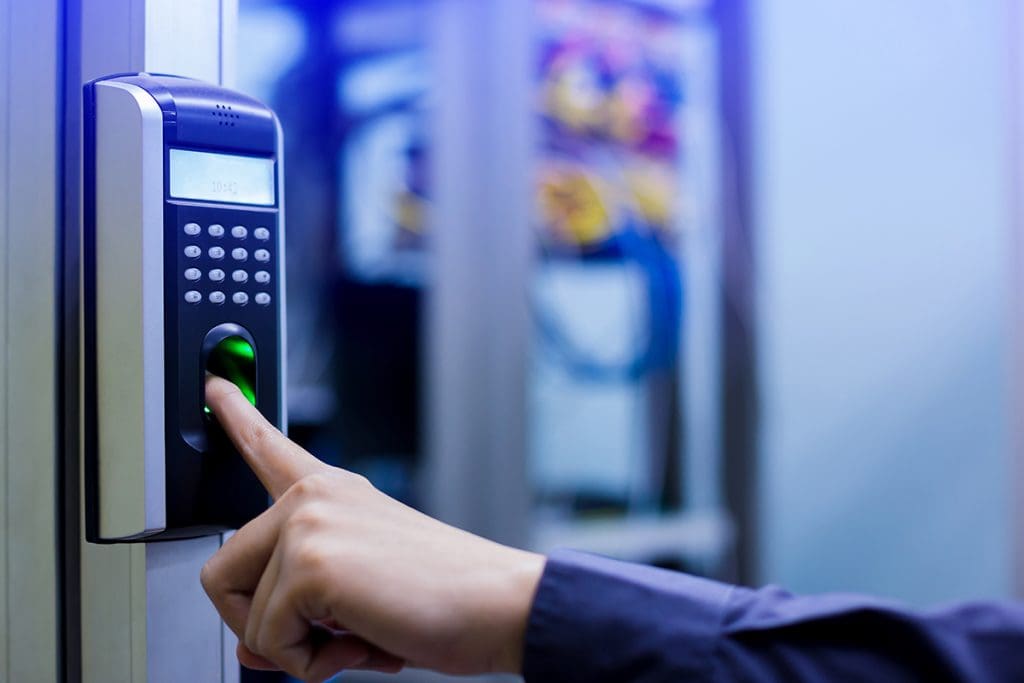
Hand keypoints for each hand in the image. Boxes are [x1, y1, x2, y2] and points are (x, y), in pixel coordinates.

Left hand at [201, 375, 545, 681]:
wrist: (498, 604)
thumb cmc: (444, 597)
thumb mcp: (359, 596)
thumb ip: (301, 609)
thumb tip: (252, 649)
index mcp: (332, 492)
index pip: (270, 447)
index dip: (236, 416)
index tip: (213, 386)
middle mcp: (313, 497)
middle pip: (223, 574)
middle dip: (262, 626)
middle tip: (323, 637)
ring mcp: (308, 523)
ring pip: (246, 618)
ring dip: (297, 650)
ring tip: (359, 634)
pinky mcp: (311, 562)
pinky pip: (269, 640)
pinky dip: (309, 664)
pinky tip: (362, 642)